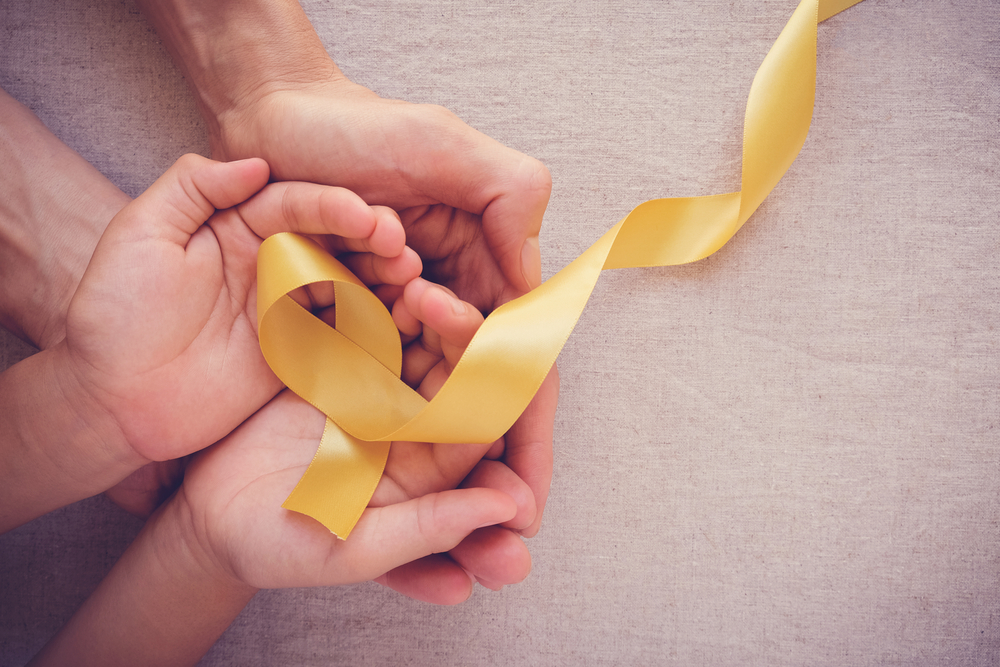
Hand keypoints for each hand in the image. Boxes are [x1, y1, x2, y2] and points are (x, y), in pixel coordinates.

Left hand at [60, 153, 420, 465]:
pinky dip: (376, 322)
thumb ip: (193, 188)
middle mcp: (271, 262)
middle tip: (401, 247)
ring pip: (348, 281)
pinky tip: (403, 317)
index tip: (365, 215)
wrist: (112, 402)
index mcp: (237, 226)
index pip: (296, 205)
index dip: (332, 206)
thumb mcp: (140, 234)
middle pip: (333, 240)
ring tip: (412, 279)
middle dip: (371, 239)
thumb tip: (256, 163)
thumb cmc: (114, 315)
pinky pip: (345, 331)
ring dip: (382, 278)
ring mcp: (289, 309)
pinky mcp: (299, 352)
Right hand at [176, 278, 533, 601]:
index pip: (481, 422)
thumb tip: (509, 507)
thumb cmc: (277, 547)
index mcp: (432, 472)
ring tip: (411, 283)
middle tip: (438, 301)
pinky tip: (374, 278)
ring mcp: (379, 390)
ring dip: (424, 308)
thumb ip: (427, 530)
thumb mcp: (351, 549)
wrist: (206, 515)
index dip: (488, 385)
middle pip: (456, 370)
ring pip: (419, 339)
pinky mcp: (342, 364)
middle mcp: (416, 426)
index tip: (482, 349)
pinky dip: (376, 300)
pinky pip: (370, 325)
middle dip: (459, 334)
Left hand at [214, 75, 558, 537]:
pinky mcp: (341, 331)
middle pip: (480, 411)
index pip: (519, 366)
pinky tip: (394, 512)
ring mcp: (393, 326)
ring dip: (452, 492)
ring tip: (459, 562)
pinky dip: (387, 453)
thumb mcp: (447, 147)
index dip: (529, 435)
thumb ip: (511, 200)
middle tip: (502, 559)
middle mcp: (443, 309)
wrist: (272, 122)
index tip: (527, 501)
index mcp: (481, 274)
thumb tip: (533, 287)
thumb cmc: (360, 128)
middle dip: (497, 486)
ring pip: (431, 421)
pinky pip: (372, 398)